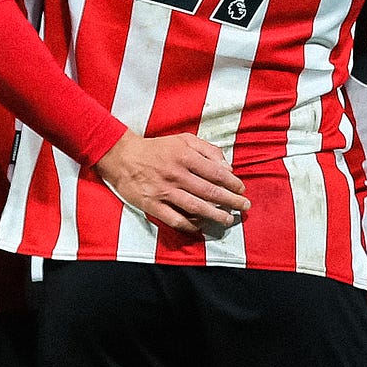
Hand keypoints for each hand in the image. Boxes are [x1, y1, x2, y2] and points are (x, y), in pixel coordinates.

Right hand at [94, 130, 248, 234]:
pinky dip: (190, 225)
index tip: (242, 189)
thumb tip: (227, 167)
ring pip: (196, 207)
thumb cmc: (157, 149)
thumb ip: (207, 150)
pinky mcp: (152, 205)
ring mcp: (164, 192)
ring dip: (215, 215)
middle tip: (244, 206)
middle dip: (231, 201)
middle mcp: (176, 174)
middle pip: (210, 191)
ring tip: (228, 219)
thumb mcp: (183, 140)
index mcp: (184, 156)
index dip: (232, 183)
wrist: (122, 157)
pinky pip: (175, 219)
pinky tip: (201, 226)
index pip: (216, 172)